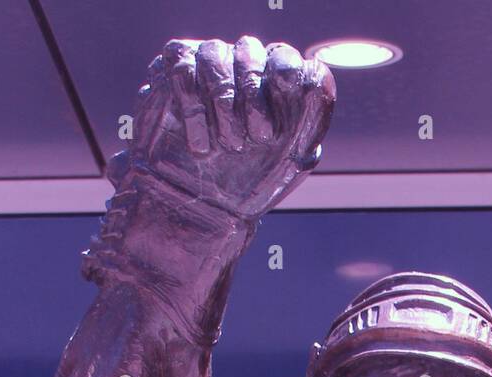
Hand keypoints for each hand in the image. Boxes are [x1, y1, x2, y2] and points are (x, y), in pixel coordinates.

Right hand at [111, 36, 334, 217]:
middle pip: (249, 51)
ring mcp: (206, 67)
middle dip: (254, 94)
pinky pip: (181, 66)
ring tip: (230, 146)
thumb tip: (317, 82)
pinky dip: (193, 104)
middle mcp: (240, 68)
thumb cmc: (252, 184)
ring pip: (214, 53)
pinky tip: (201, 145)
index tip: (286, 92)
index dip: (286, 70)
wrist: (203, 210)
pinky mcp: (174, 74)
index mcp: (273, 84)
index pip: (283, 57)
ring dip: (224, 100)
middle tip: (260, 139)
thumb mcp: (292, 161)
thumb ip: (312, 123)